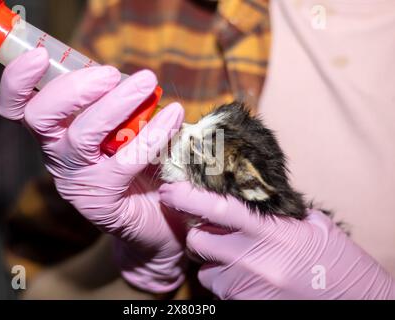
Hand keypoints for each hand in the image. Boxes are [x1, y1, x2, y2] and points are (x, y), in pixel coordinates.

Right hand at [0, 48, 186, 292]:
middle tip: (111, 72)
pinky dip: (153, 133)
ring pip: (82, 136)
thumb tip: (128, 74)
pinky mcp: (102, 201)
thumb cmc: (139, 167)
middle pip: (40, 117)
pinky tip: (175, 115)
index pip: (19, 108)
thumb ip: (113, 105)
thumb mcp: (121, 130)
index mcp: (55, 133)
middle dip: (73, 88)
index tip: (40, 55)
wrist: (158, 221)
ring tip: (147, 83)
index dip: (18, 81)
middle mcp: (58, 157)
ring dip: (116, 104)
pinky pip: (126, 161)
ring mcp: (78, 180)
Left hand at [159, 182, 394, 299]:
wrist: (357, 302)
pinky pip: (221, 292)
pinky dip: (229, 284)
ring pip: (207, 272)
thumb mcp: (310, 226)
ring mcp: (246, 288)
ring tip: (245, 263)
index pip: (218, 209)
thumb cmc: (336, 261)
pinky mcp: (244, 307)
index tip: (170, 189)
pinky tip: (253, 282)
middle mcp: (253, 261)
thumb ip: (275, 211)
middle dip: (200, 235)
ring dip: (216, 265)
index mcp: (271, 232)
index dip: (188, 197)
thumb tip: (249, 197)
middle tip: (213, 232)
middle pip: (199, 242)